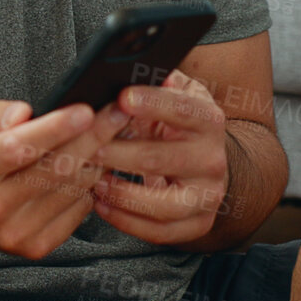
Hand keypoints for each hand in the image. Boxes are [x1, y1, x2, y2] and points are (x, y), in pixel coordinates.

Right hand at [0, 97, 129, 259]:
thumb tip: (23, 114)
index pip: (19, 148)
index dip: (56, 128)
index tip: (86, 110)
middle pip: (54, 169)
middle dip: (92, 137)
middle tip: (116, 114)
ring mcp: (15, 231)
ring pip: (72, 189)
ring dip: (95, 159)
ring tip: (105, 137)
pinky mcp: (35, 246)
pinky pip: (78, 210)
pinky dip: (89, 185)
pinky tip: (88, 166)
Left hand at [89, 70, 229, 245]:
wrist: (207, 160)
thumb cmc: (176, 123)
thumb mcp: (173, 94)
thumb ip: (155, 82)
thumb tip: (126, 68)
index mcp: (208, 120)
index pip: (183, 109)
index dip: (152, 103)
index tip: (121, 98)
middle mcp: (213, 159)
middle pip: (162, 159)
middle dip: (118, 153)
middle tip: (87, 148)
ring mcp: (208, 196)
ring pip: (164, 205)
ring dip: (122, 194)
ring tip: (94, 181)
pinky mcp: (199, 223)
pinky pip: (162, 232)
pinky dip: (128, 221)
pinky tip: (102, 205)